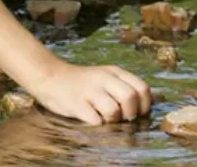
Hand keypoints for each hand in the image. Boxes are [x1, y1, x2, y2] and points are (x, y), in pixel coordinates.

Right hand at [28, 62, 151, 124]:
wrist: (51, 77)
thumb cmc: (84, 82)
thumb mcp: (106, 76)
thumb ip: (124, 86)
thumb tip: (144, 108)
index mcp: (114, 72)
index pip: (142, 88)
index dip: (144, 105)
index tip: (137, 112)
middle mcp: (103, 79)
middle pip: (130, 98)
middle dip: (131, 113)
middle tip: (123, 118)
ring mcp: (89, 91)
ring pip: (113, 110)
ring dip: (113, 120)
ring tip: (105, 118)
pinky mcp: (76, 104)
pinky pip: (95, 120)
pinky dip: (97, 124)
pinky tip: (92, 118)